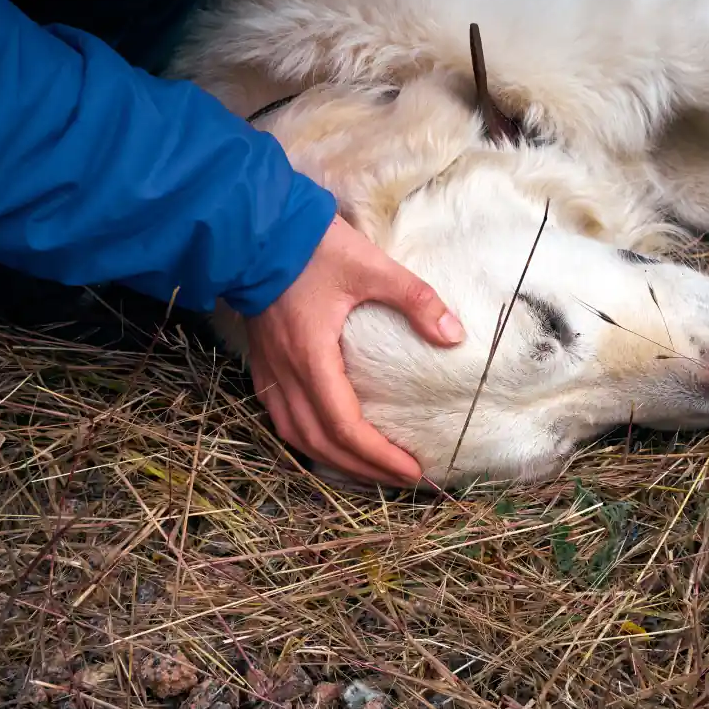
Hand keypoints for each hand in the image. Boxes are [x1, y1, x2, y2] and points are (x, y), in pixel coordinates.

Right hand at [245, 214, 465, 486]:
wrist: (254, 228)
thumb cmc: (312, 247)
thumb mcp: (371, 267)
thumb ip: (415, 299)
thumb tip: (454, 335)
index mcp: (312, 358)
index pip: (345, 427)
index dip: (379, 456)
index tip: (412, 471)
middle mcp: (286, 375)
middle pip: (321, 444)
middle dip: (363, 470)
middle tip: (402, 480)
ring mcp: (270, 372)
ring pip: (297, 437)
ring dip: (335, 461)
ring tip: (370, 471)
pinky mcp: (264, 364)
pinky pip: (284, 419)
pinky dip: (311, 440)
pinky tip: (332, 442)